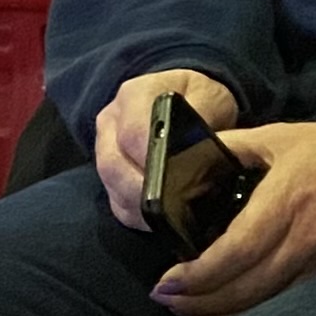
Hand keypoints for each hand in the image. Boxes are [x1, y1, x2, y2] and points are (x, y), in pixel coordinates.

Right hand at [93, 68, 239, 226]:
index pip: (132, 132)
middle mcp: (110, 124)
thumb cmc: (199, 98)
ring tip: (168, 216)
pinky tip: (159, 219)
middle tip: (170, 206)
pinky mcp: (109, 178)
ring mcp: (104, 151)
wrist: (185, 100)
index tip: (170, 176)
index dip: (149, 159)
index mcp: (134, 96)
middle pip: (112, 165)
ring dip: (139, 206)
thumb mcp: (210, 96)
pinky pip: (117, 204)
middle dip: (141, 191)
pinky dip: (138, 216)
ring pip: (112, 188)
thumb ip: (205, 117)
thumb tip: (207, 148)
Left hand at [150, 117, 315, 315]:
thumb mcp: (280, 137)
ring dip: (216, 314)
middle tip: (164, 299)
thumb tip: (191, 157)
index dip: (197, 275)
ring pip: (257, 304)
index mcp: (284, 203)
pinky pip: (275, 303)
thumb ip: (233, 147)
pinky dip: (243, 313)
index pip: (235, 252)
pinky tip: (221, 311)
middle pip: (241, 289)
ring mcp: (310, 264)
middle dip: (196, 302)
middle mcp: (297, 241)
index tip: (167, 280)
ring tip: (184, 309)